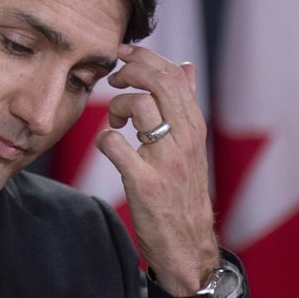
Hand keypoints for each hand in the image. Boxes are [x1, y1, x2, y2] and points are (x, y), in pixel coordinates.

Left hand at [95, 44, 219, 296]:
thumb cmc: (183, 189)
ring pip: (138, 105)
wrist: (187, 243)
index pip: (173, 74)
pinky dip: (103, 139)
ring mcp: (166, 160)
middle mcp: (185, 138)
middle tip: (113, 79)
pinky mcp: (145, 183)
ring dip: (116, 106)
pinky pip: (114, 145)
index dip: (144, 56)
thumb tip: (186, 66)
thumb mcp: (191, 144)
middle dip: (129, 70)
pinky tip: (109, 146)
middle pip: (158, 81)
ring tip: (115, 122)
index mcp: (194, 126)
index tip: (123, 54)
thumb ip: (185, 104)